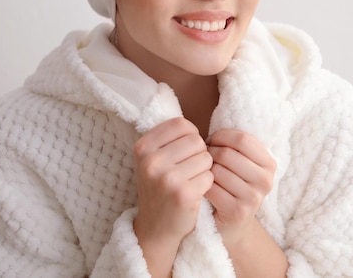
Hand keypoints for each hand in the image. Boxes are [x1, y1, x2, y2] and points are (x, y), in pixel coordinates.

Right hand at [132, 117, 213, 272]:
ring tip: (190, 181)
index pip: (180, 124)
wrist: (156, 228)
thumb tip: (191, 124)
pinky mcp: (183, 193)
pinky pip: (210, 176)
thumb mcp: (153, 160)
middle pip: (196, 140)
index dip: (190, 135)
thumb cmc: (160, 188)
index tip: (185, 151)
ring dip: (204, 169)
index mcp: (142, 147)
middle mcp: (151, 161)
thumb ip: (168, 139)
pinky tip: (194, 193)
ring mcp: (166, 178)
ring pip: (206, 157)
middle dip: (199, 153)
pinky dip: (207, 184)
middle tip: (188, 170)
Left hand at [205, 129, 276, 248]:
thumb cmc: (232, 186)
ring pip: (218, 171)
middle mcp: (265, 180)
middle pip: (228, 154)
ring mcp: (254, 197)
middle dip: (210, 154)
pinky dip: (203, 186)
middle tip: (204, 159)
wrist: (233, 225)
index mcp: (269, 163)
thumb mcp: (242, 164)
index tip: (212, 142)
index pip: (242, 139)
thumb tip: (217, 123)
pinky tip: (203, 188)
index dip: (221, 137)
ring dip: (205, 171)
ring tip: (204, 173)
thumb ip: (237, 146)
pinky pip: (212, 189)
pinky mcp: (239, 211)